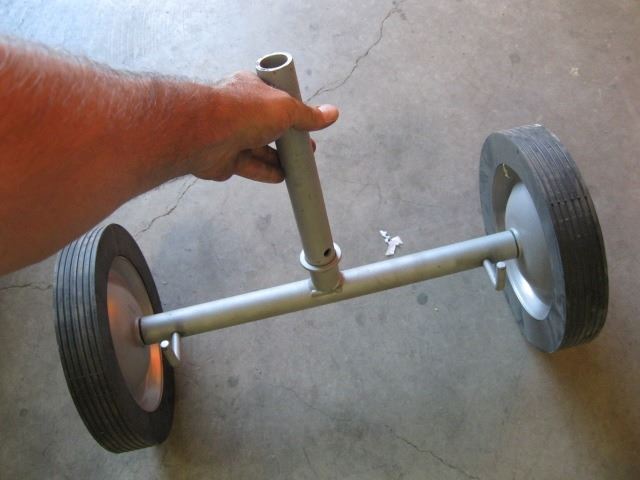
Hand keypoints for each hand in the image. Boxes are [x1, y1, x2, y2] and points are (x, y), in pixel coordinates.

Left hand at [187, 72, 338, 182]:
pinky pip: (251, 167)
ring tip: (299, 165)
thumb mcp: (285, 108)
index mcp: (251, 88)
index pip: (274, 96)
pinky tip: (283, 177)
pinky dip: (267, 172)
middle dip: (288, 137)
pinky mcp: (226, 160)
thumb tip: (332, 113)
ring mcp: (231, 135)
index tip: (306, 120)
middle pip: (269, 125)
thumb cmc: (243, 111)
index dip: (290, 108)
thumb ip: (308, 115)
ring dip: (279, 157)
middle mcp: (240, 110)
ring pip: (260, 148)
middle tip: (307, 147)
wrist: (205, 133)